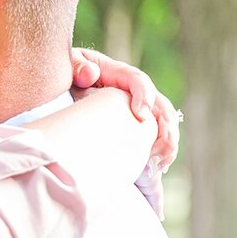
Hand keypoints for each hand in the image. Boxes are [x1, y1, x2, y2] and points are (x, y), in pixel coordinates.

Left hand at [70, 47, 180, 217]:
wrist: (70, 83)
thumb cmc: (70, 74)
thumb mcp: (69, 65)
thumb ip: (77, 67)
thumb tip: (88, 74)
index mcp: (120, 75)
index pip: (139, 81)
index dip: (144, 95)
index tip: (140, 114)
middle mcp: (136, 93)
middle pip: (161, 108)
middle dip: (165, 130)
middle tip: (157, 151)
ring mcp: (139, 111)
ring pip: (164, 126)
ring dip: (167, 147)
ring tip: (157, 166)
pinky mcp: (136, 127)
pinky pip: (155, 141)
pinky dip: (159, 156)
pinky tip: (154, 173)